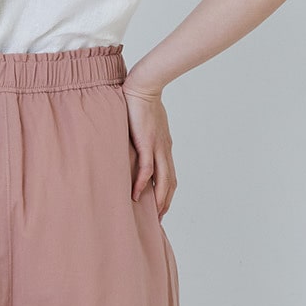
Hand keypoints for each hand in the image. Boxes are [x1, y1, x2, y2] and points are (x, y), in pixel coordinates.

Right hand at [123, 82, 176, 218]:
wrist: (144, 85)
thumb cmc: (142, 103)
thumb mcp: (146, 125)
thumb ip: (144, 138)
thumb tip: (136, 146)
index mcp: (165, 147)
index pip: (170, 175)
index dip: (167, 193)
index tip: (161, 207)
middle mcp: (164, 150)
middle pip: (170, 183)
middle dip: (165, 203)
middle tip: (158, 219)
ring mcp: (157, 147)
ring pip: (162, 180)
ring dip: (158, 200)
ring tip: (152, 215)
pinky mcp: (146, 143)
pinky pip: (146, 169)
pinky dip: (141, 184)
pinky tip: (135, 195)